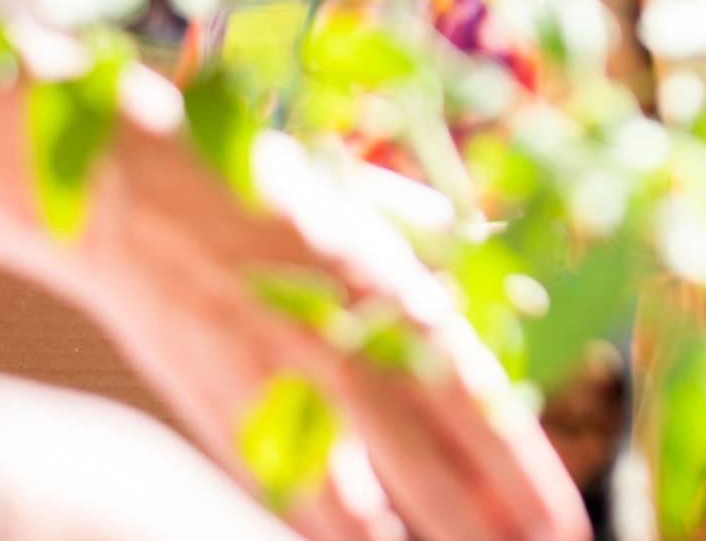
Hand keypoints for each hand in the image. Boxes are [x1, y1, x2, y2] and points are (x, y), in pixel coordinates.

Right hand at [73, 88, 590, 540]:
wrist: (142, 198)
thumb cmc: (275, 198)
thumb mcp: (376, 216)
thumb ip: (444, 272)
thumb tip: (527, 308)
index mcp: (390, 295)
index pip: (475, 407)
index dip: (523, 477)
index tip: (563, 527)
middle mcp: (339, 354)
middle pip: (429, 477)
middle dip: (485, 534)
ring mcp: (277, 398)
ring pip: (358, 515)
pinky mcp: (227, 428)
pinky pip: (295, 506)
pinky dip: (340, 538)